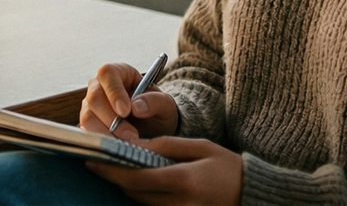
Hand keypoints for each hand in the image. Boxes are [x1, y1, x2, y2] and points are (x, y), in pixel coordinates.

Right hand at [81, 62, 179, 141]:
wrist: (154, 129)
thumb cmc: (157, 110)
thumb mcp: (165, 104)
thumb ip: (155, 101)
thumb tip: (136, 107)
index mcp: (117, 73)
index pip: (107, 73)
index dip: (114, 92)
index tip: (125, 111)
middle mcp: (98, 86)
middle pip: (94, 98)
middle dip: (113, 120)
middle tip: (132, 135)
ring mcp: (90, 106)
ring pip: (88, 118)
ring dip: (107, 134)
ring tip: (128, 144)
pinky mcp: (88, 124)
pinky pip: (87, 133)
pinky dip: (102, 143)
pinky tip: (118, 149)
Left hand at [86, 137, 242, 205]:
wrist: (253, 193)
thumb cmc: (228, 167)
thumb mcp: (200, 147)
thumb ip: (166, 146)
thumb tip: (134, 146)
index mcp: (185, 181)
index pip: (137, 178)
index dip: (111, 170)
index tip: (93, 160)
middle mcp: (181, 203)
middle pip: (135, 192)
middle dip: (116, 177)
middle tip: (99, 161)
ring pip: (142, 202)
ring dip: (129, 186)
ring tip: (117, 168)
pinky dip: (144, 195)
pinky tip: (140, 182)